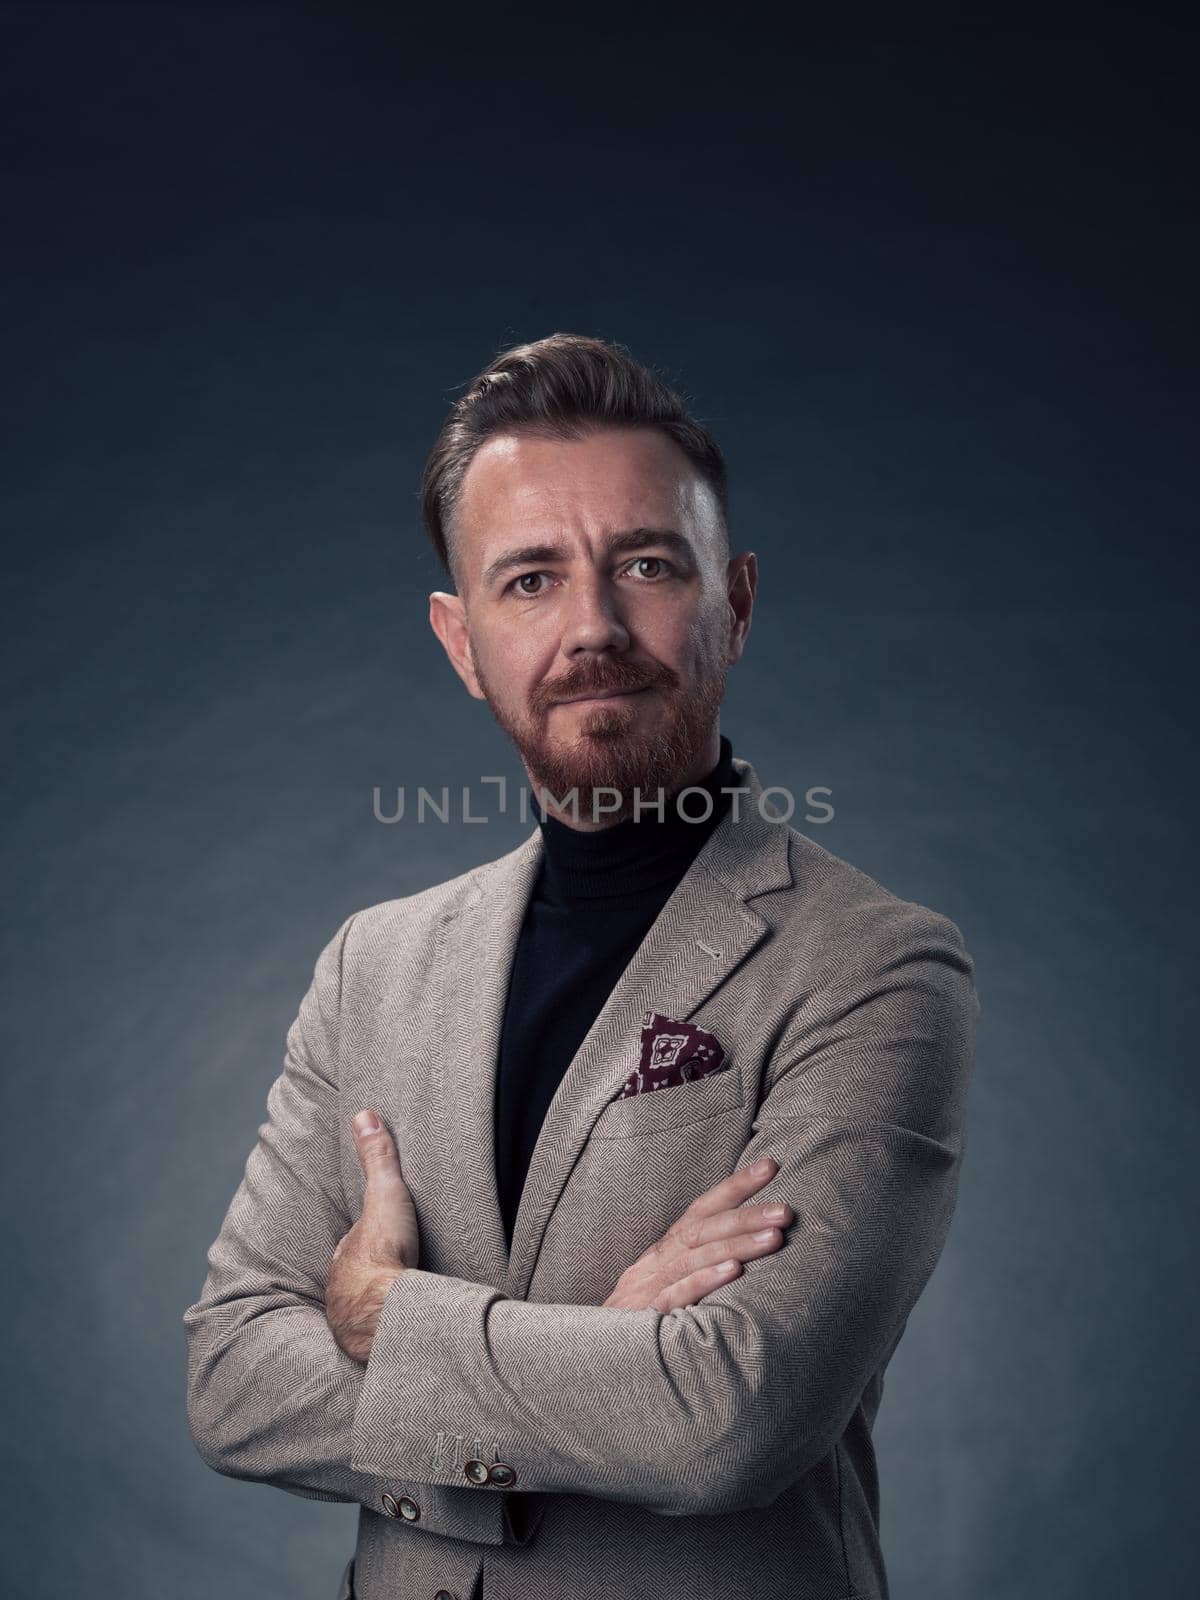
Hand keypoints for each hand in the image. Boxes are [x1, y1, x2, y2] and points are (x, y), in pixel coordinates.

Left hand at [325, 1109, 420, 1363]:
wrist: (386, 1310)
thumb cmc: (385, 1251)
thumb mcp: (385, 1194)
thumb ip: (377, 1158)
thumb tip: (363, 1115)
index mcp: (345, 1258)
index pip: (354, 1248)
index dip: (368, 1242)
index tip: (383, 1243)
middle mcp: (340, 1293)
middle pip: (356, 1283)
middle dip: (369, 1281)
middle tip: (394, 1280)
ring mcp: (351, 1324)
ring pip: (362, 1315)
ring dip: (376, 1313)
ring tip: (398, 1315)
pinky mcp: (368, 1351)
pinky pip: (374, 1343)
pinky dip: (385, 1340)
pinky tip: (398, 1342)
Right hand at [602, 1156, 791, 1311]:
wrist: (588, 1358)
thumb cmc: (636, 1324)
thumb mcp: (666, 1289)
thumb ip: (696, 1272)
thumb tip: (747, 1256)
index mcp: (663, 1253)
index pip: (701, 1210)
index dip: (734, 1186)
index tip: (770, 1166)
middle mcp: (655, 1263)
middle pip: (702, 1229)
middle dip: (746, 1215)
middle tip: (786, 1210)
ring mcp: (647, 1289)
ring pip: (694, 1257)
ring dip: (737, 1244)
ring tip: (774, 1236)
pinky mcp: (644, 1318)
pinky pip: (675, 1295)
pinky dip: (704, 1280)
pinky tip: (734, 1273)